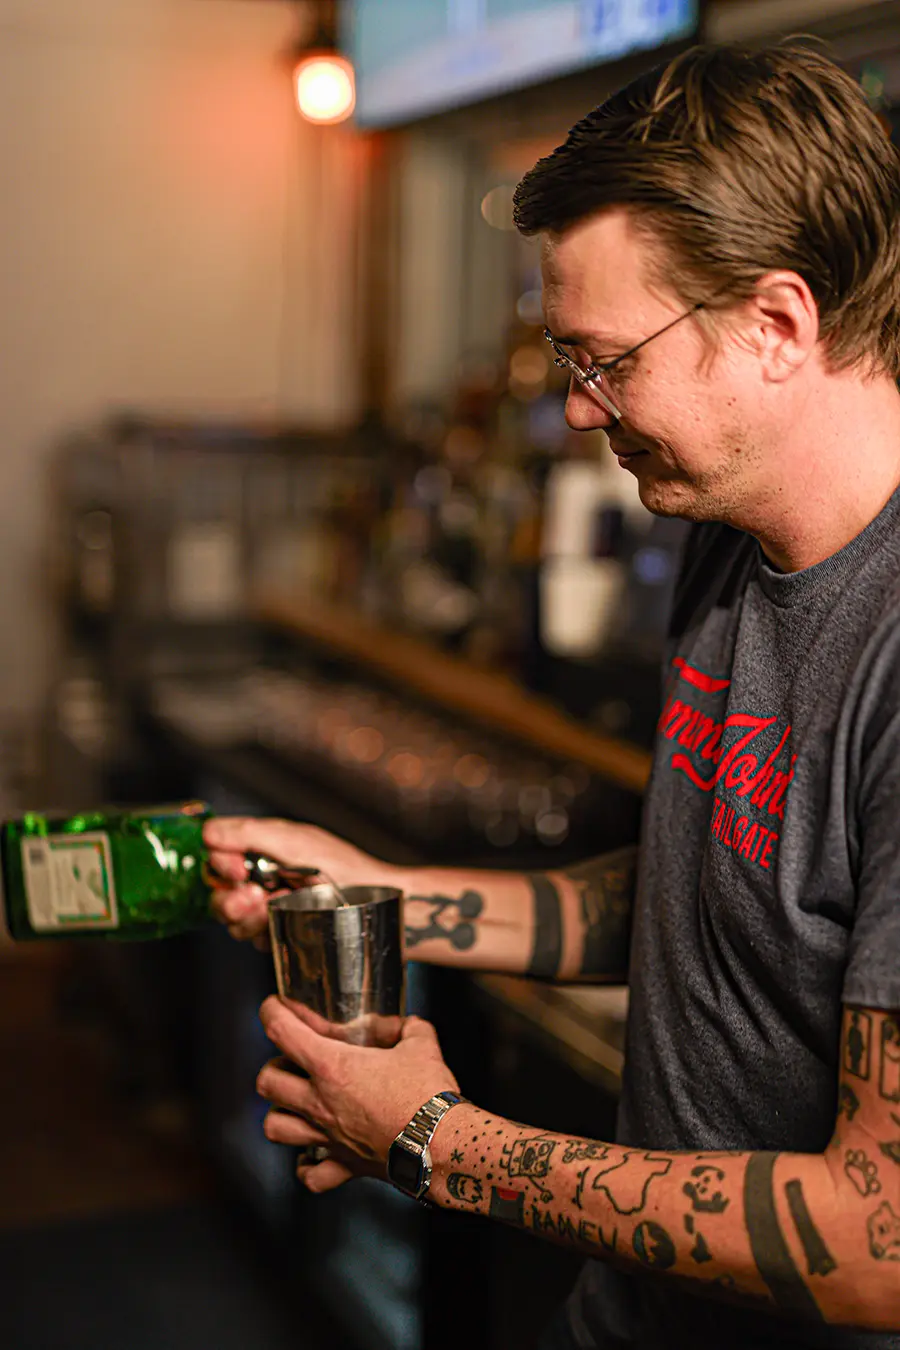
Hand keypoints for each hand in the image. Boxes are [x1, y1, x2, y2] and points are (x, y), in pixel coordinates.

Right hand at [203, 817, 399, 944]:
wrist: (378, 904)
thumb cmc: (345, 868)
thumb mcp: (296, 843)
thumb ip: (251, 834)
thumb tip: (209, 832)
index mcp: (265, 849)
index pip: (220, 856)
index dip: (221, 865)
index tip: (237, 870)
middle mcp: (264, 877)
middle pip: (221, 893)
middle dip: (230, 900)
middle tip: (253, 900)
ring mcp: (272, 907)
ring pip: (235, 921)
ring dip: (247, 919)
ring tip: (271, 911)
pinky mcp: (282, 931)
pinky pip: (256, 939)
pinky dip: (265, 934)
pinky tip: (284, 926)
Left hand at [257, 996, 458, 1193]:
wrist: (442, 1143)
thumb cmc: (427, 1092)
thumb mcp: (420, 1043)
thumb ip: (406, 1027)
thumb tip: (401, 1025)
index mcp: (333, 1066)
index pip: (282, 1032)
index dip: (272, 1012)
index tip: (274, 1006)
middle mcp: (320, 1102)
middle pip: (267, 1082)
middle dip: (274, 1066)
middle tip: (291, 1061)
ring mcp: (328, 1137)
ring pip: (275, 1127)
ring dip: (280, 1112)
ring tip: (295, 1104)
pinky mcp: (345, 1166)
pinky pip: (311, 1174)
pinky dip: (308, 1165)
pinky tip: (315, 1154)